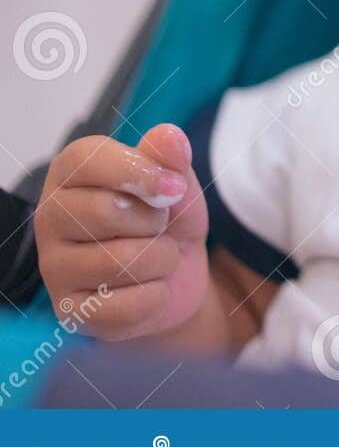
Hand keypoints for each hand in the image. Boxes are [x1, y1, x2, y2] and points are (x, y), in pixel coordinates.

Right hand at [35, 124, 209, 340]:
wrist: (176, 279)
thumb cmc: (168, 222)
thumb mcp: (179, 187)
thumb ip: (172, 161)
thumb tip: (169, 135)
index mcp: (71, 174)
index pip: (88, 158)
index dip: (140, 171)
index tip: (175, 186)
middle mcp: (50, 217)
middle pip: (105, 211)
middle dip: (155, 221)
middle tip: (159, 226)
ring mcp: (54, 267)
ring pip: (120, 261)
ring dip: (162, 260)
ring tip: (157, 256)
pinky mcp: (69, 311)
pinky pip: (126, 305)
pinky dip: (156, 296)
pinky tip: (148, 289)